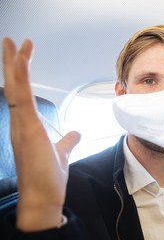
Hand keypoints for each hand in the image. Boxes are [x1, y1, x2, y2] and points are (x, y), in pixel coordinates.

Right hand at [2, 38, 80, 230]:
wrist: (43, 198)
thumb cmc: (48, 177)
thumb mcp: (62, 152)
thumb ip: (68, 140)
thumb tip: (76, 132)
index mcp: (27, 126)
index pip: (22, 93)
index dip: (21, 74)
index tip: (23, 56)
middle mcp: (20, 123)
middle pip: (14, 86)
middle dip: (12, 63)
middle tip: (11, 41)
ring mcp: (21, 125)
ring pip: (15, 88)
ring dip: (14, 64)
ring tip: (12, 43)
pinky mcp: (27, 129)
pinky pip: (22, 98)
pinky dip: (20, 79)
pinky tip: (19, 61)